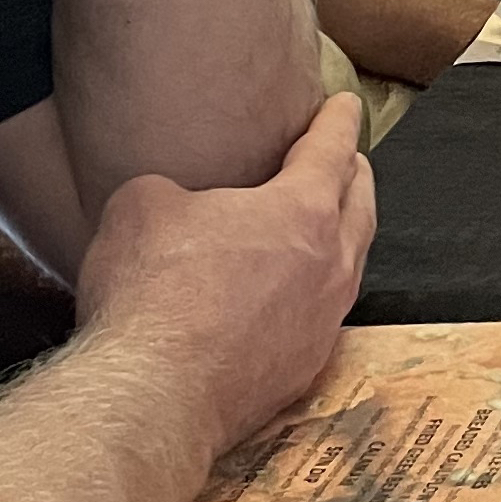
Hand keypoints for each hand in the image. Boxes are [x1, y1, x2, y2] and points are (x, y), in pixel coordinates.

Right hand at [74, 92, 374, 459]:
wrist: (154, 395)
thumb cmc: (152, 295)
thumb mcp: (141, 206)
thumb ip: (170, 190)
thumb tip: (172, 205)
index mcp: (304, 210)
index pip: (333, 148)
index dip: (338, 120)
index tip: (344, 105)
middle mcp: (331, 264)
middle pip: (359, 203)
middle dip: (353, 175)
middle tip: (346, 159)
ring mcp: (323, 320)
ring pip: (350, 263)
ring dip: (343, 236)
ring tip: (327, 226)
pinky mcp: (304, 368)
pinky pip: (322, 315)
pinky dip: (315, 294)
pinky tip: (293, 298)